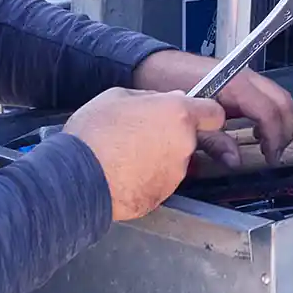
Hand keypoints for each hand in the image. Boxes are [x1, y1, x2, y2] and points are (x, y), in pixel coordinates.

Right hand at [60, 88, 225, 220]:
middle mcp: (184, 145)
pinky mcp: (162, 196)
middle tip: (143, 134)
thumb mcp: (118, 96)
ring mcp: (174, 174)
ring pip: (174, 162)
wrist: (78, 177)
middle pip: (190, 139)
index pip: (215, 113)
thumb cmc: (95, 134)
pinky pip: (159, 182)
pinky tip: (124, 173)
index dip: (205, 113)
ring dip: (159, 158)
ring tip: (127, 155)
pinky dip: (147, 179)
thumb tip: (164, 100)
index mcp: (177, 114)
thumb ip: (150, 97)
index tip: (196, 115)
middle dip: (172, 136)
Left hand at [132, 50, 292, 164]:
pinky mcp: (242, 78)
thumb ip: (214, 142)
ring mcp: (246, 75)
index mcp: (235, 86)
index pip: (269, 112)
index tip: (270, 158)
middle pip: (282, 102)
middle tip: (275, 154)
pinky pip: (267, 95)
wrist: (156, 66)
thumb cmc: (169, 87)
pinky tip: (257, 130)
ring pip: (278, 97)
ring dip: (280, 122)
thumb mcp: (189, 120)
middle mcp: (246, 77)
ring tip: (268, 146)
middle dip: (284, 130)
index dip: (275, 138)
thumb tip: (236, 161)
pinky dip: (270, 113)